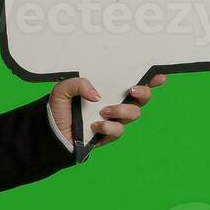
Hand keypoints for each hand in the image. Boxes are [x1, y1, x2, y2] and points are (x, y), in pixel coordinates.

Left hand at [50, 74, 167, 147]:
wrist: (51, 133)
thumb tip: (97, 95)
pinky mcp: (109, 134)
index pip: (133, 80)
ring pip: (134, 113)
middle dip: (143, 92)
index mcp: (108, 88)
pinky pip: (119, 130)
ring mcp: (114, 119)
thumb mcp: (62, 90)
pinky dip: (108, 126)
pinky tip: (95, 125)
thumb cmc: (59, 108)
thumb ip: (77, 84)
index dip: (150, 78)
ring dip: (122, 110)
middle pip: (142, 97)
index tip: (158, 75)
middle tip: (131, 90)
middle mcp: (115, 102)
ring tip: (104, 111)